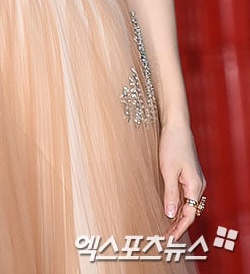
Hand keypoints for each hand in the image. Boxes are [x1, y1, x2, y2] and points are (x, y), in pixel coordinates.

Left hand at [159, 120, 205, 239]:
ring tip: (168, 227)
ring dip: (179, 215)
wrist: (177, 126)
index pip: (189, 214)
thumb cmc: (172, 145)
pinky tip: (171, 208)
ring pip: (188, 204)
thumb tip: (170, 214)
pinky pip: (186, 195)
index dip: (179, 228)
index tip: (170, 238)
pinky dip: (179, 204)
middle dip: (179, 224)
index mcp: (195, 186)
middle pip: (190, 211)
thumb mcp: (168, 170)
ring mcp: (194, 180)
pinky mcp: (189, 175)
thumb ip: (170, 193)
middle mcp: (198, 186)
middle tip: (167, 236)